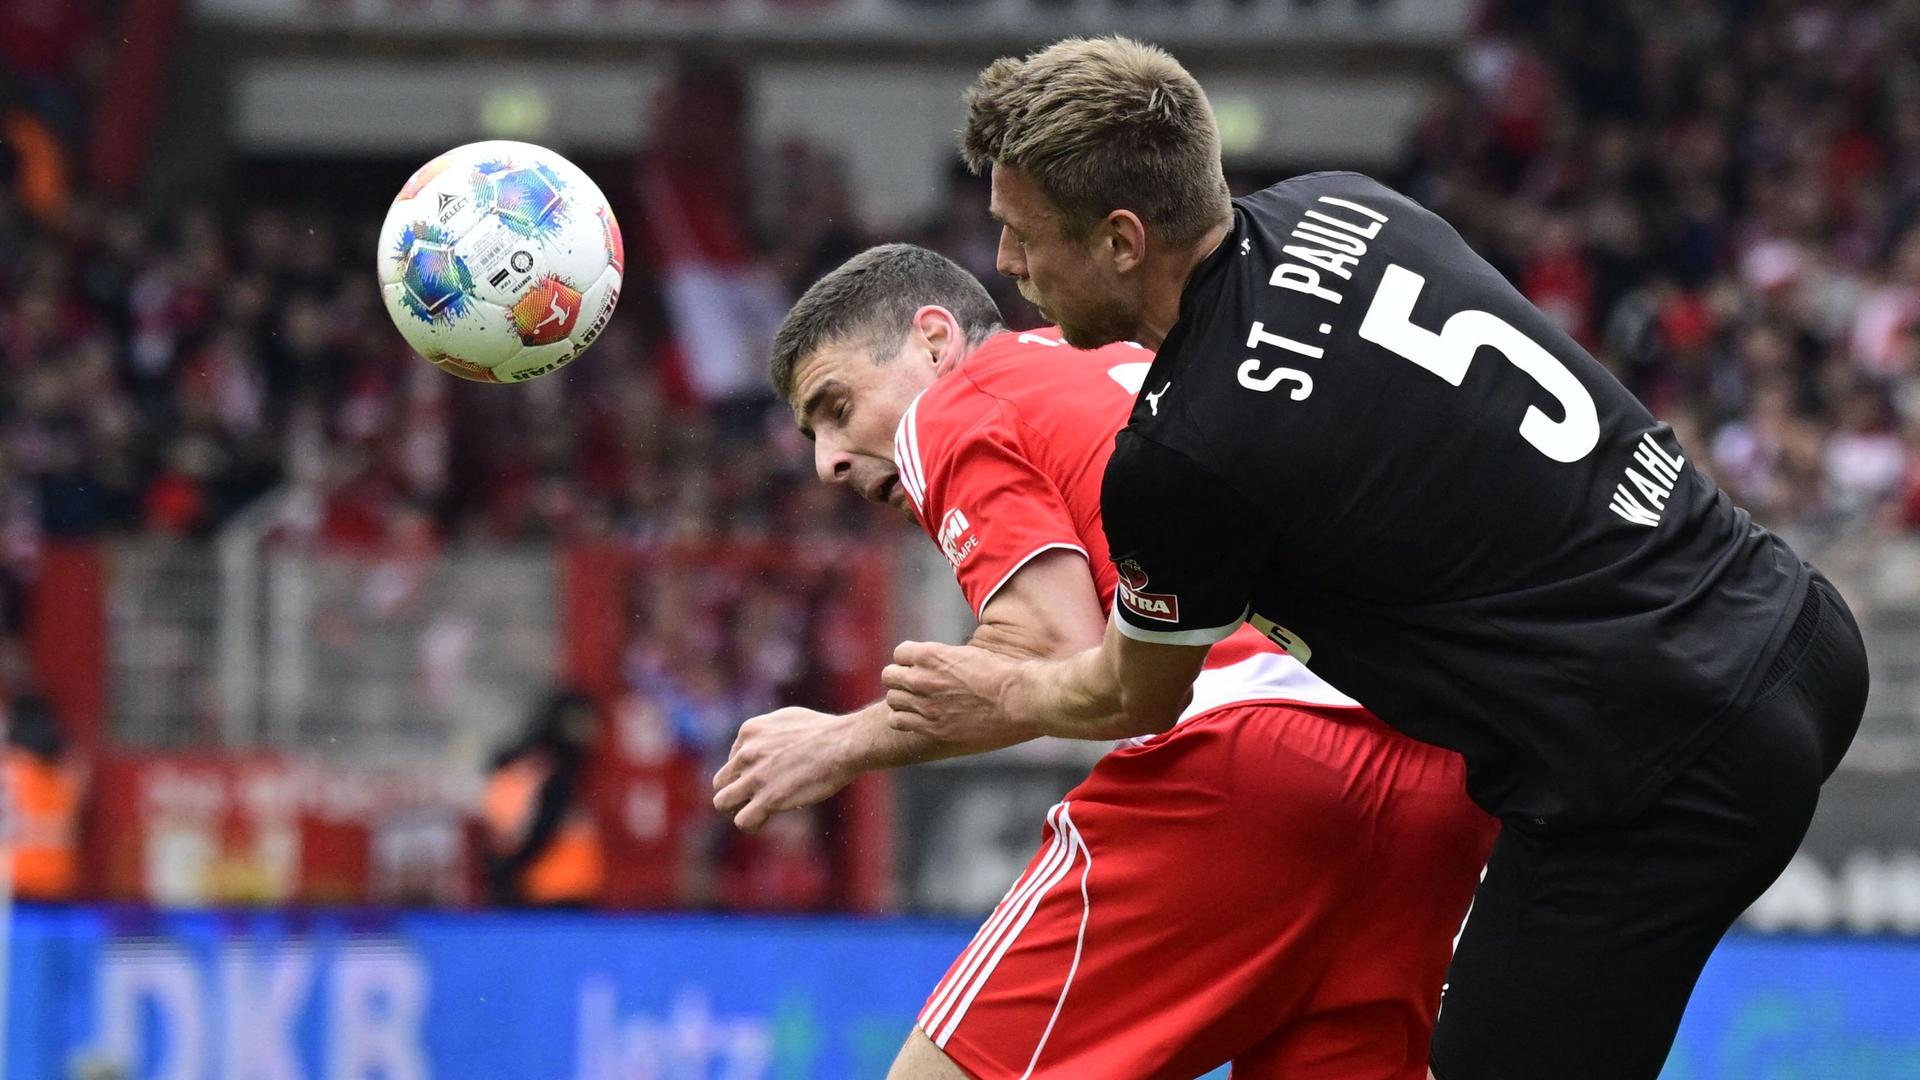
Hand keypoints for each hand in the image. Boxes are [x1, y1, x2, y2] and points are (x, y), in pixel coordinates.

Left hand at [711, 707, 861, 832]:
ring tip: (755, 811)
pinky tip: (763, 821)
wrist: (843, 744)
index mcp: (749, 731)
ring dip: (736, 810)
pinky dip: (750, 824)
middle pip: (722, 782)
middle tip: (754, 798)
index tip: (766, 778)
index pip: (732, 760)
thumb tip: (767, 746)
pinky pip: (743, 820)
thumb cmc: (825, 731)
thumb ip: (768, 733)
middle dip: (736, 791)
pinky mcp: (768, 798)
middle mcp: (746, 753)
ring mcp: (755, 777)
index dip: (746, 773)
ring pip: (722, 802)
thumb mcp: (787, 719)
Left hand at [882, 640, 1031, 743]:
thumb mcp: (970, 654)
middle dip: (901, 679)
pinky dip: (905, 720)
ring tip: (919, 704)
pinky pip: (899, 722)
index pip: (900, 653)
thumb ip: (946, 658)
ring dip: (903, 700)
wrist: (1018, 699)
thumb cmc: (1002, 673)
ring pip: (892, 700)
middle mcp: (921, 679)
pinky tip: (920, 719)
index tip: (921, 667)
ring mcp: (924, 705)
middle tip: (917, 686)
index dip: (910, 660)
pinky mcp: (932, 728)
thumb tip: (942, 664)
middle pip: (889, 676)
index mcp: (931, 655)